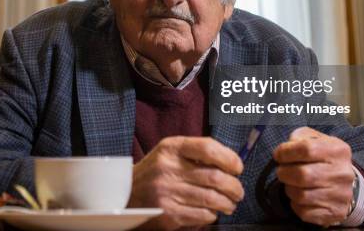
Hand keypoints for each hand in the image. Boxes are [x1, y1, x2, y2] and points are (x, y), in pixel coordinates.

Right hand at [128, 136, 244, 229]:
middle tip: (238, 191)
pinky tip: (212, 212)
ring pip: (211, 198)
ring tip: (229, 204)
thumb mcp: (169, 153)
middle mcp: (168, 168)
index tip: (237, 167)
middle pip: (214, 176)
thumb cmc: (155, 172)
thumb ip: (196, 153)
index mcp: (171, 148)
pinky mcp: (168, 212)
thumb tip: (230, 162)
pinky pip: (201, 215)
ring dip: (227, 203)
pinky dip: (212, 215)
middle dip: (234, 186)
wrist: (125, 194)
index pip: (207, 148)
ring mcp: (167, 191)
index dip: (229, 158)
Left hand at [273, 127, 354, 226]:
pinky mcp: (335, 213)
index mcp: (337, 151)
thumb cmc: (324, 159)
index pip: (306, 149)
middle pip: (302, 174)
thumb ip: (300, 137)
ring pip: (301, 195)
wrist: (347, 183)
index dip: (286, 152)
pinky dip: (295, 204)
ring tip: (291, 183)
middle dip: (284, 172)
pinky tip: (299, 196)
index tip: (278, 155)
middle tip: (281, 171)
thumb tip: (286, 148)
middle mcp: (342, 173)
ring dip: (289, 189)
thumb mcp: (316, 139)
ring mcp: (341, 195)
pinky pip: (304, 212)